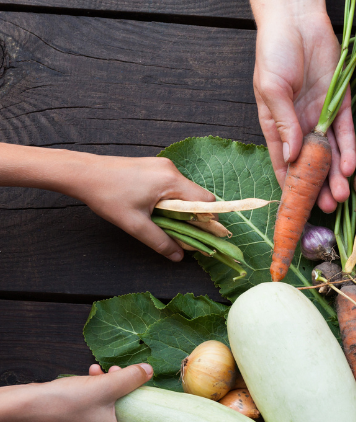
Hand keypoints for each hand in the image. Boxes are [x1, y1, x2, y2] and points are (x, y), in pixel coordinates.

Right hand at [2, 364, 152, 421]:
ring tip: (105, 372)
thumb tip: (149, 371)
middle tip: (125, 379)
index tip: (154, 416)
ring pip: (109, 416)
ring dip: (111, 393)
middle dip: (128, 399)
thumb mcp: (106, 386)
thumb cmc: (66, 403)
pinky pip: (93, 415)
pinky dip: (96, 397)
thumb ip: (131, 378)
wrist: (25, 408)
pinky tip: (90, 375)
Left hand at [73, 156, 214, 261]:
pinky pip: (172, 185)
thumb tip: (179, 256)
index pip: (206, 201)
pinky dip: (170, 200)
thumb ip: (160, 241)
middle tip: (182, 233)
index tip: (201, 235)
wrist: (82, 173)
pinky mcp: (153, 166)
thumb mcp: (135, 224)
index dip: (207, 220)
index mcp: (171, 181)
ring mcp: (162, 166)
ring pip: (184, 191)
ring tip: (164, 222)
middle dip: (193, 216)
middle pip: (196, 196)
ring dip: (180, 208)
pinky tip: (155, 209)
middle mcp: (171, 169)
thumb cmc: (107, 196)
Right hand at [253, 11, 355, 209]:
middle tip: (328, 206)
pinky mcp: (338, 104)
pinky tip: (351, 167)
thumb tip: (290, 156)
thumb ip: (283, 123)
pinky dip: (349, 149)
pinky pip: (345, 132)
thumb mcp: (272, 88)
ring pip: (330, 153)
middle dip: (318, 186)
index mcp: (276, 124)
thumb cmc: (275, 51)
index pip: (282, 163)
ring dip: (336, 175)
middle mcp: (298, 124)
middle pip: (310, 164)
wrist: (297, 21)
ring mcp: (319, 115)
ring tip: (342, 195)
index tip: (296, 207)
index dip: (290, 185)